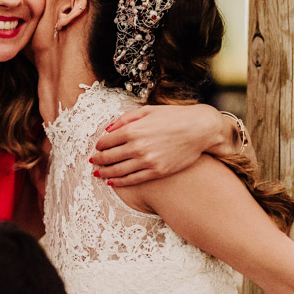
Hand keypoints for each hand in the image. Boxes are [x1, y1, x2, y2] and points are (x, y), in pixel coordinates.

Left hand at [91, 103, 220, 186]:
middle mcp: (138, 147)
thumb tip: (108, 129)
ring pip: (118, 171)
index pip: (107, 141)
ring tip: (98, 174)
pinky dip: (120, 182)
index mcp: (133, 130)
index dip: (99, 145)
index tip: (96, 148)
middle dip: (98, 160)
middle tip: (93, 162)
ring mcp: (147, 161)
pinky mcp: (157, 171)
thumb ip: (125, 119)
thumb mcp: (147, 111)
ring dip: (105, 173)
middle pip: (109, 157)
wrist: (200, 129)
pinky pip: (133, 179)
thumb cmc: (174, 117)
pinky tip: (112, 182)